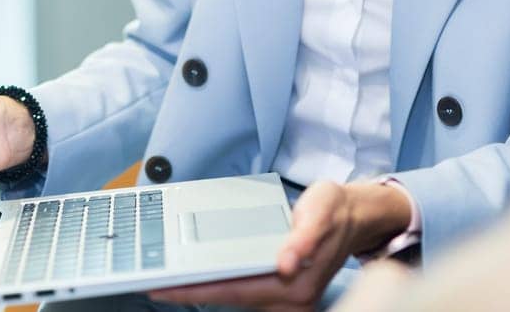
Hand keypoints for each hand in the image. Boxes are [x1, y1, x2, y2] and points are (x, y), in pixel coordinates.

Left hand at [150, 180, 413, 310]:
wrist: (355, 216)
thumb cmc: (335, 211)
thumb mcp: (321, 212)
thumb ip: (305, 237)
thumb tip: (286, 263)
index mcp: (295, 284)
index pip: (234, 290)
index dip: (195, 289)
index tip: (163, 287)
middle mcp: (290, 299)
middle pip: (229, 298)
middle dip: (192, 291)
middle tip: (154, 283)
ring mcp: (285, 299)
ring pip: (234, 297)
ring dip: (204, 289)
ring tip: (170, 279)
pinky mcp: (281, 292)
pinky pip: (242, 291)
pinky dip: (219, 284)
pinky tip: (199, 276)